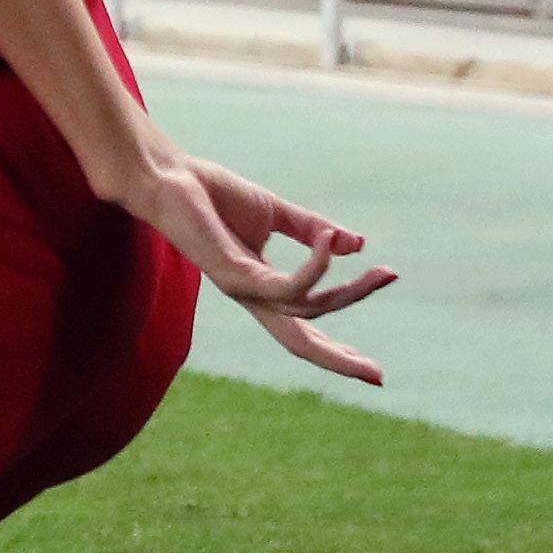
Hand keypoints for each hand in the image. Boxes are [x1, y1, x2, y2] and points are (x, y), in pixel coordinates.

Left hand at [107, 149, 393, 385]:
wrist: (168, 176)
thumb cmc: (212, 194)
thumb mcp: (275, 212)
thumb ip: (313, 229)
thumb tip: (357, 244)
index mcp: (261, 286)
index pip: (303, 326)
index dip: (335, 349)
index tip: (372, 369)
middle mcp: (252, 295)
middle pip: (301, 341)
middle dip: (339, 361)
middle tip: (378, 376)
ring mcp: (242, 289)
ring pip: (306, 312)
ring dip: (350, 295)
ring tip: (383, 273)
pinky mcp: (234, 275)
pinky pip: (287, 287)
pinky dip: (318, 267)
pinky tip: (331, 240)